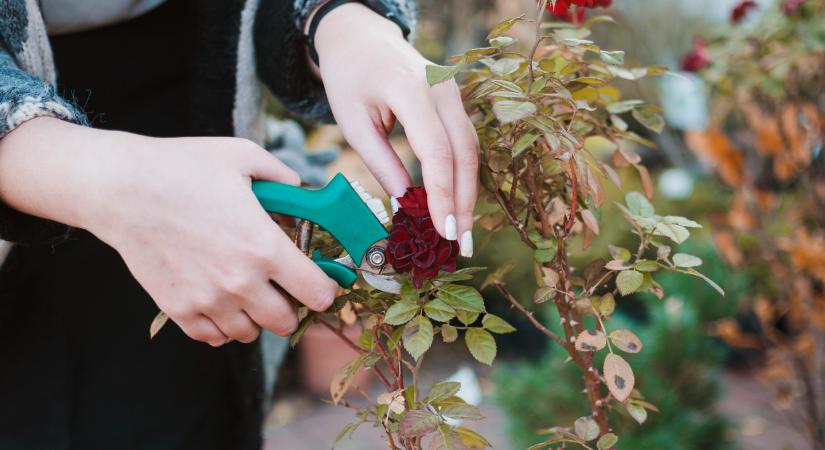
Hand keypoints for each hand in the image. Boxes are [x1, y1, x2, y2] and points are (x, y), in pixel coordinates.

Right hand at [0, 118, 337, 345]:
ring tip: (249, 291)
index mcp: (264, 247)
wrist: (120, 188)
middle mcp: (239, 282)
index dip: (326, 289)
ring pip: (250, 333)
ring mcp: (207, 300)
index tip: (321, 280)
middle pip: (286, 322)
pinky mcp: (178, 309)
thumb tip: (303, 192)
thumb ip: (284, 177)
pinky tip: (220, 300)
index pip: (317, 293)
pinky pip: (213, 336)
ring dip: (256, 316)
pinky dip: (222, 325)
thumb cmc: (182, 167)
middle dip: (292, 305)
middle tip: (284, 286)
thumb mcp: (243, 157)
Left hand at [313, 3, 478, 256]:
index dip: (442, 196)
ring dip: (467, 193)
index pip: (436, 151)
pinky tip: (456, 204)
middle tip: (460, 245)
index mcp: (410, 89)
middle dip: (463, 203)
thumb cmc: (349, 78)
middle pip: (464, 153)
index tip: (442, 232)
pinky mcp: (455, 100)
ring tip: (459, 233)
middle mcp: (441, 87)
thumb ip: (382, 163)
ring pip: (471, 149)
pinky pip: (465, 141)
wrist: (360, 36)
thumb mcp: (353, 122)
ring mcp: (453, 91)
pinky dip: (462, 175)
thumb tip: (408, 205)